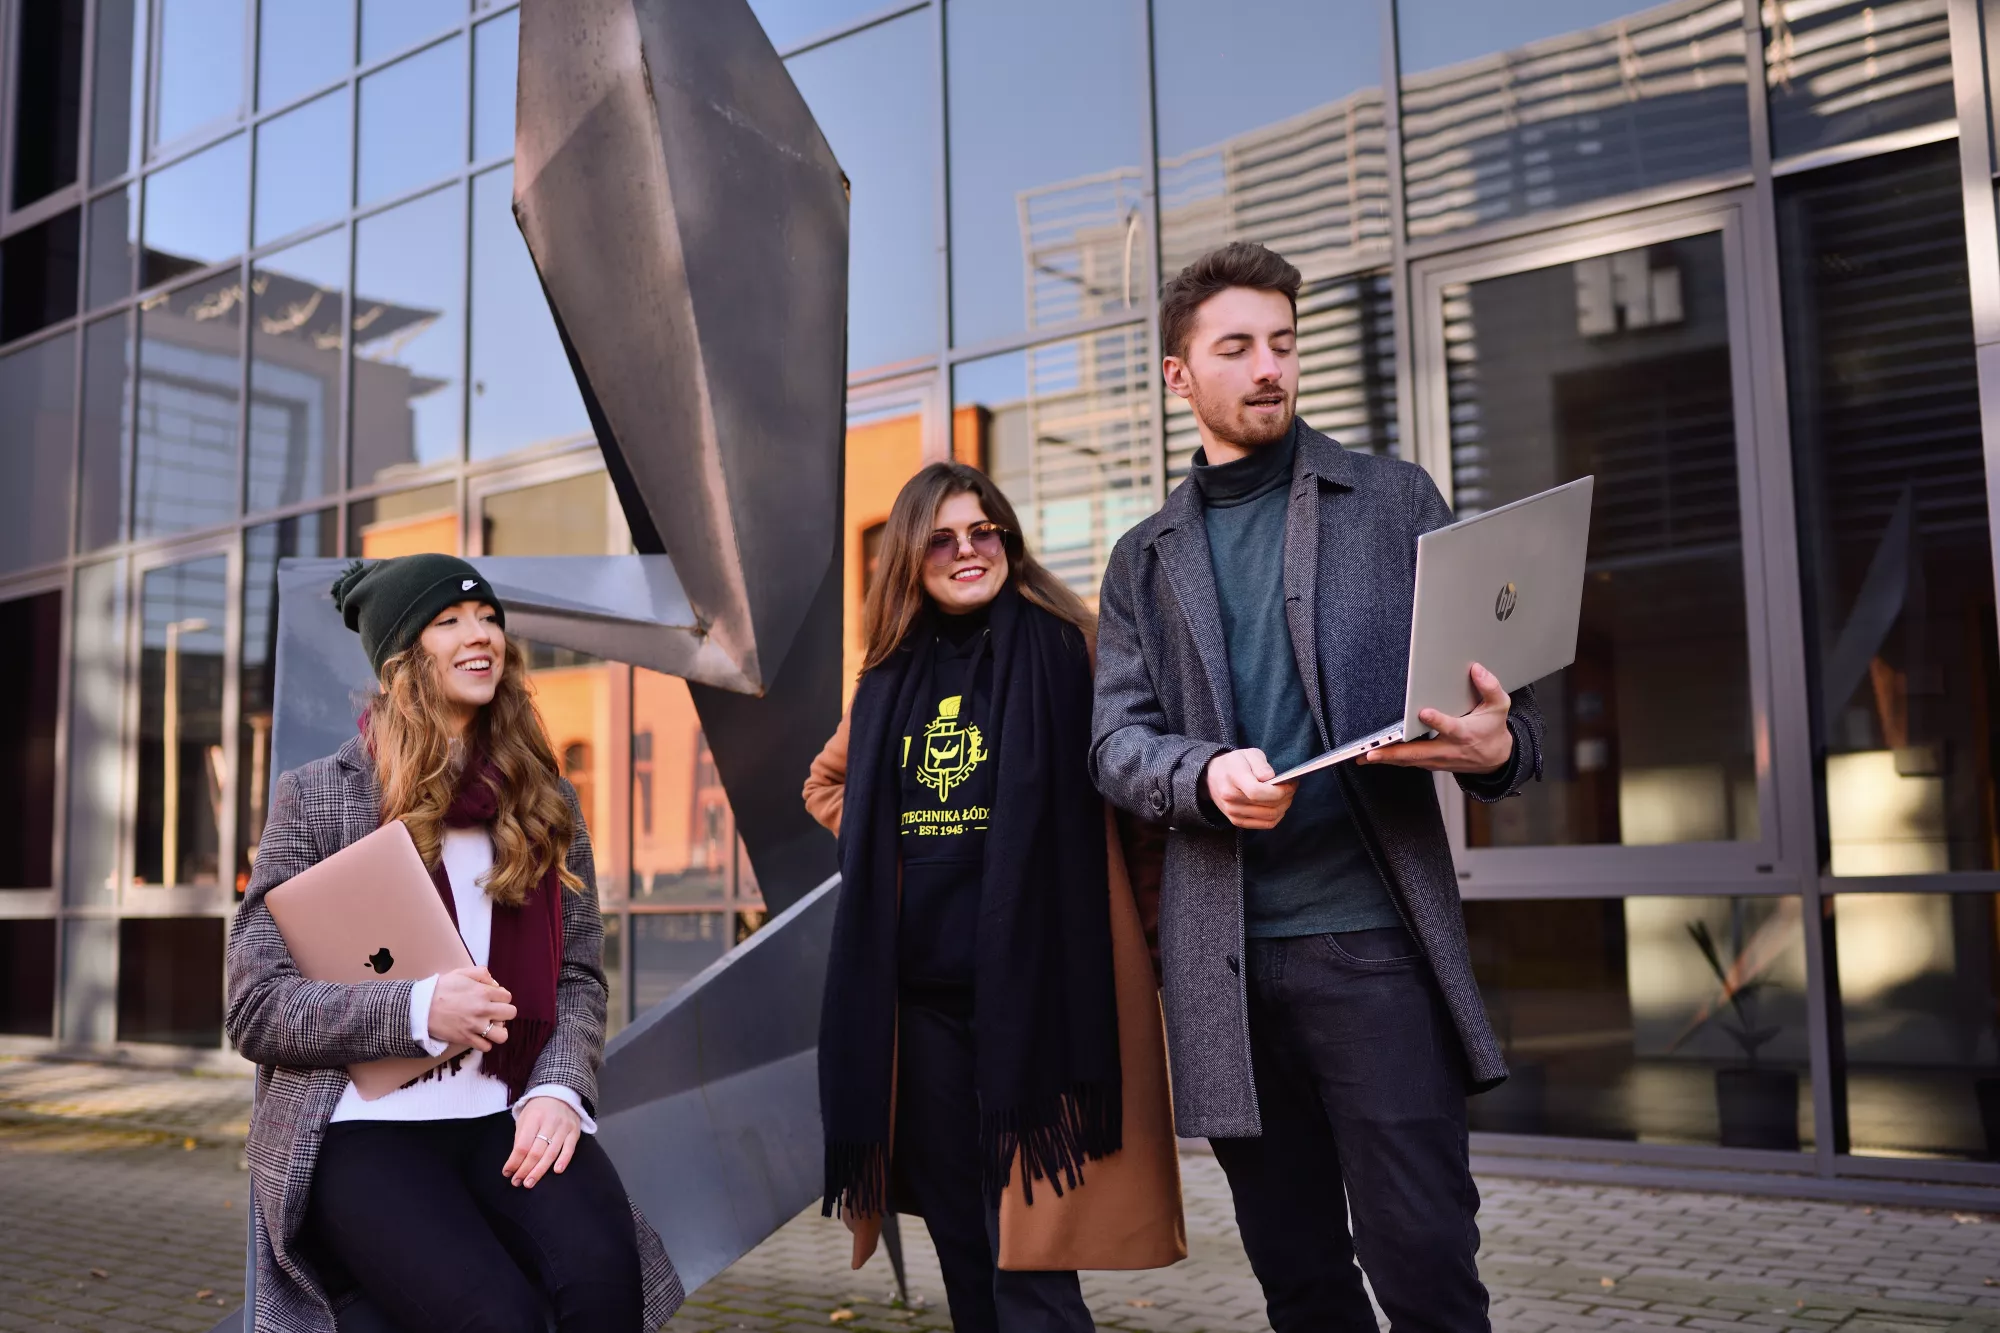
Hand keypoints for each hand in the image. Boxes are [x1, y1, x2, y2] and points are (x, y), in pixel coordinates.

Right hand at [428, 966, 514, 1052]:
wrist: (421, 1007)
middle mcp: (483, 1009)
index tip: (492, 999)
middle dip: (504, 1012)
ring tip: (490, 1027)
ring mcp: (475, 1026)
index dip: (501, 997)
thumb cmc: (440, 988)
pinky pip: (486, 1047)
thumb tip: (494, 983)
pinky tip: (478, 1035)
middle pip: (511, 1013)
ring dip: (498, 1031)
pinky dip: (484, 1043)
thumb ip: (481, 973)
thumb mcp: (461, 973)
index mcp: (483, 992)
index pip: (507, 997)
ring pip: (502, 1035)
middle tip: (493, 1012)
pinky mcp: (466, 1039)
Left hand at [505, 1096, 581, 1187]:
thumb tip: (515, 1162)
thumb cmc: (538, 1110)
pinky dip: (564, 1160)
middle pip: (536, 1151)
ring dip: (539, 1170)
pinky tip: (556, 1171)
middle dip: (525, 1169)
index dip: (514, 1161)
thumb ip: (520, 1139)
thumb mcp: (525, 1119)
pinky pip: (569, 1149)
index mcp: (534, 1118)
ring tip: (529, 1182)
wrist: (560, 1093)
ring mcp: (563, 1127)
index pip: (522, 1145)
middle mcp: (549, 1122)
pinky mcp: (574, 1131)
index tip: (507, 1173)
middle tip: (517, 1182)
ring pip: (551, 1153)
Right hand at [1205, 749, 1295, 829]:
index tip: (1290, 784)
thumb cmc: (1234, 763)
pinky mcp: (1237, 821)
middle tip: (1292, 787)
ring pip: (1269, 817)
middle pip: (1267, 807)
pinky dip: (1277, 816)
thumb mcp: (1248, 754)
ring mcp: (1233, 813)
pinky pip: (1265, 824)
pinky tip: (1279, 806)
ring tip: (1287, 795)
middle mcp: (1231, 800)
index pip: (1258, 793)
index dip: (1279, 791)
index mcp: (1233, 780)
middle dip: (1286, 798)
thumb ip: (1260, 764)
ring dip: (1284, 807)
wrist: (1213, 776)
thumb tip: (1271, 778)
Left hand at [1361, 662, 1514, 773]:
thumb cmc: (1492, 729)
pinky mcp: (1431, 763)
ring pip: (1409, 761)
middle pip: (1419, 753)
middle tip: (1373, 751)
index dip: (1437, 721)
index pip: (1449, 727)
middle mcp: (1449, 749)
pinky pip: (1409, 763)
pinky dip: (1392, 761)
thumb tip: (1477, 669)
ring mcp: (1438, 759)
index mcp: (1464, 733)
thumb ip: (1490, 687)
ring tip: (1364, 756)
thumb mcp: (1498, 707)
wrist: (1496, 759)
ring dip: (1387, 759)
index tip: (1423, 713)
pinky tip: (1374, 756)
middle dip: (1395, 753)